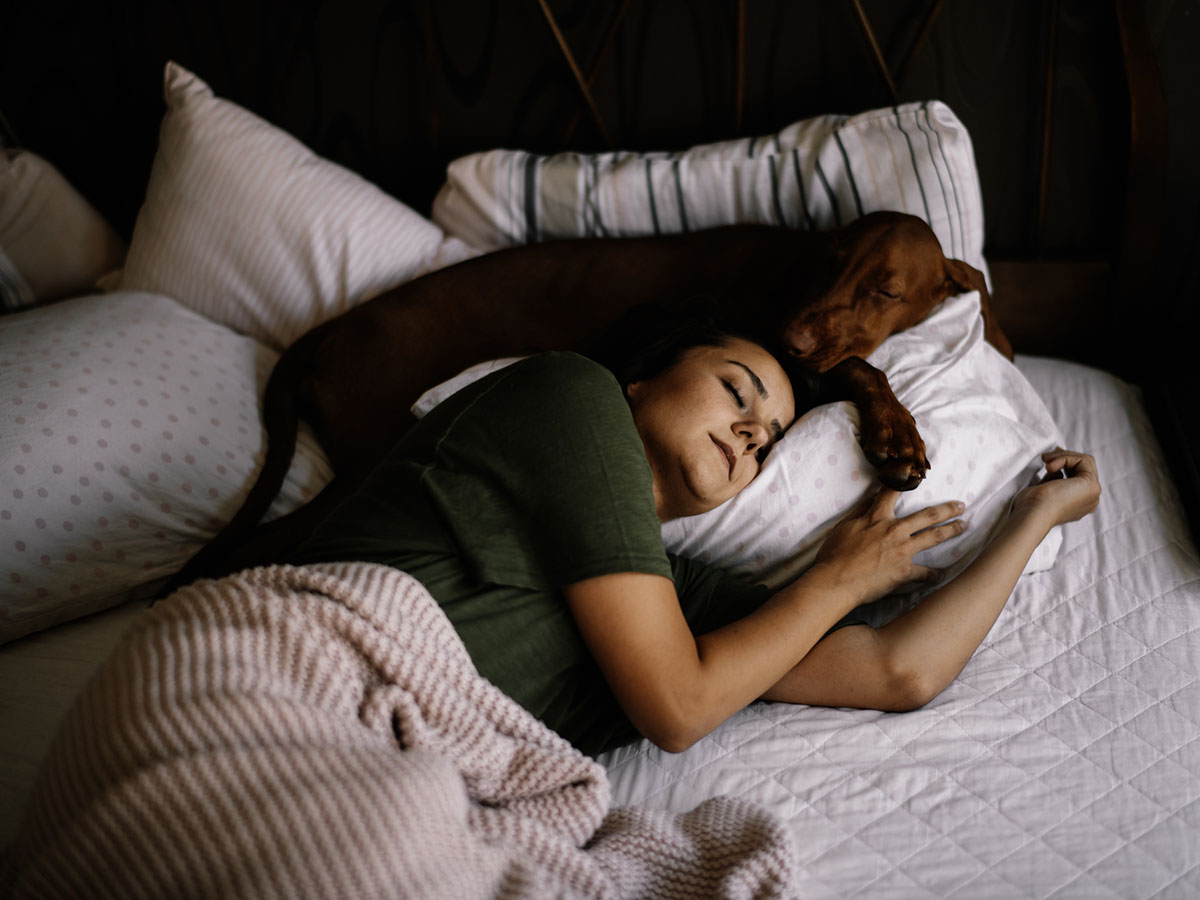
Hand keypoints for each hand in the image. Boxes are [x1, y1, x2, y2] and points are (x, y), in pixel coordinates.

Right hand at [811, 488, 966, 604]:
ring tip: (963, 526)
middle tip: (961, 505)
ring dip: (951, 530)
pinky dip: (935, 574)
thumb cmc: (834, 555)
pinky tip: (943, 573)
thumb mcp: (843, 527)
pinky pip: (925, 573)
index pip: (891, 493)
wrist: (836, 581)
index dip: (904, 482)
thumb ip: (859, 513)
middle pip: (927, 515)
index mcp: (877, 517)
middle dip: (947, 509)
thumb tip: (870, 500)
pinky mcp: (904, 572)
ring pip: (933, 537)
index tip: (917, 474)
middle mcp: (894, 530)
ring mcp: (902, 551)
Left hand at [1011, 448, 1100, 526]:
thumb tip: (1057, 467)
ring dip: (1062, 457)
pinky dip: (1065, 458)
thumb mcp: (1044, 489)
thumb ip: (1054, 478)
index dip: (1065, 462)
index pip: (1078, 475)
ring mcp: (1093, 494)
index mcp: (1079, 504)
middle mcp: (1090, 500)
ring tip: (1045, 461)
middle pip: (1084, 468)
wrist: (1033, 514)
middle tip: (1045, 457)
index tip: (1048, 457)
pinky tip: (1049, 466)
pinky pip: (1083, 461)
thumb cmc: (1031, 505)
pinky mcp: (1092, 486)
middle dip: (1063, 457)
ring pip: (1085, 462)